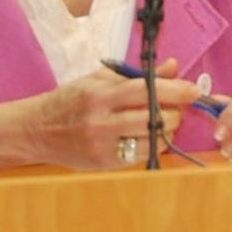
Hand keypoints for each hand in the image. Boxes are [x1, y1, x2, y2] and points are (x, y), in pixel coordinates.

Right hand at [33, 58, 201, 169]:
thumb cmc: (71, 100)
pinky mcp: (106, 164)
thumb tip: (173, 67)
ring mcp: (103, 145)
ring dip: (166, 131)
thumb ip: (136, 75)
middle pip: (153, 118)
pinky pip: (142, 156)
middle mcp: (101, 120)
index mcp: (98, 93)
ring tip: (161, 122)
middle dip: (173, 112)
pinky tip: (147, 137)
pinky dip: (152, 145)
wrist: (38, 129)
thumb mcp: (98, 79)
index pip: (144, 90)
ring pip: (152, 140)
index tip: (193, 90)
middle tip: (175, 107)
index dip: (174, 90)